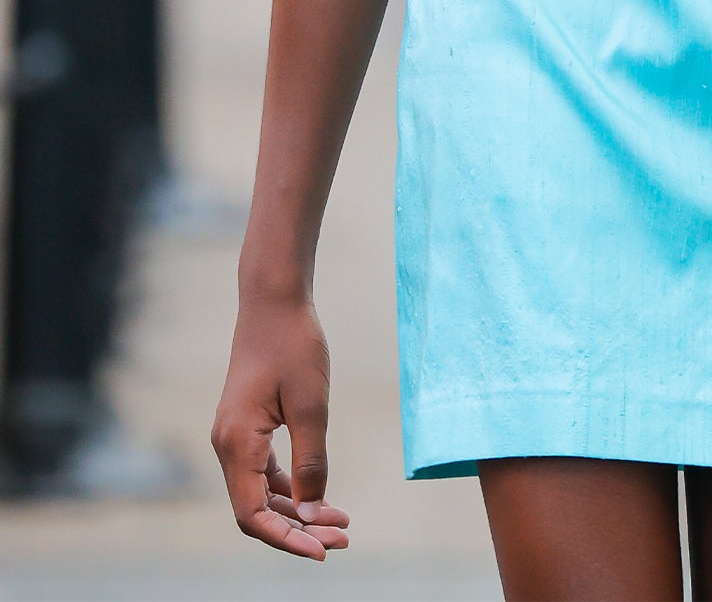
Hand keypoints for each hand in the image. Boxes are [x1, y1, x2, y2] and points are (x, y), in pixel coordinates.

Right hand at [211, 292, 350, 559]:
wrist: (274, 300)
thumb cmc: (294, 345)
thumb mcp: (311, 404)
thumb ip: (311, 461)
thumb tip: (312, 511)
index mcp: (236, 444)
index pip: (253, 515)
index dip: (287, 540)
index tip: (324, 551)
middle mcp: (227, 446)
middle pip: (257, 510)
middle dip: (299, 529)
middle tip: (343, 536)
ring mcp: (234, 437)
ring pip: (260, 493)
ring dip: (296, 511)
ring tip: (339, 520)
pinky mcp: (245, 427)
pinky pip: (262, 472)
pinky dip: (289, 488)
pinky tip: (319, 494)